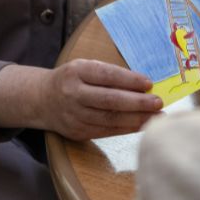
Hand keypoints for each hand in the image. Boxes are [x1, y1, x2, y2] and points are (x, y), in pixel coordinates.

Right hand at [0, 60, 162, 139]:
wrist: (41, 100)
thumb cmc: (72, 79)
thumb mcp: (84, 67)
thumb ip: (109, 74)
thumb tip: (144, 84)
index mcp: (76, 72)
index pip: (106, 76)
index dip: (129, 80)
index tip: (149, 83)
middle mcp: (73, 94)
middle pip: (109, 100)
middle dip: (137, 103)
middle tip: (158, 102)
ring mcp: (74, 116)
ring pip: (110, 119)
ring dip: (137, 119)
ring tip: (157, 116)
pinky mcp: (77, 132)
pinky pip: (107, 131)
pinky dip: (127, 128)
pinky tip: (143, 125)